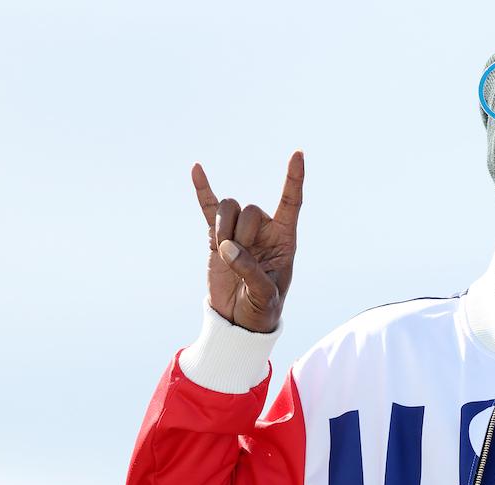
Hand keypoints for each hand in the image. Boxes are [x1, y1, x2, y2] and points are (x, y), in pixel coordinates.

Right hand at [192, 152, 303, 332]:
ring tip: (225, 251)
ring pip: (230, 209)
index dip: (294, 179)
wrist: (239, 320)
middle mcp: (263, 230)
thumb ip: (250, 270)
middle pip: (251, 210)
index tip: (298, 154)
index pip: (291, 202)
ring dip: (224, 227)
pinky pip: (208, 209)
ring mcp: (239, 231)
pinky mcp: (216, 237)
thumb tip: (228, 247)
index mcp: (284, 239)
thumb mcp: (264, 294)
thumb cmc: (262, 308)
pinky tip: (196, 169)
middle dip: (242, 233)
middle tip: (238, 258)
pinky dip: (203, 190)